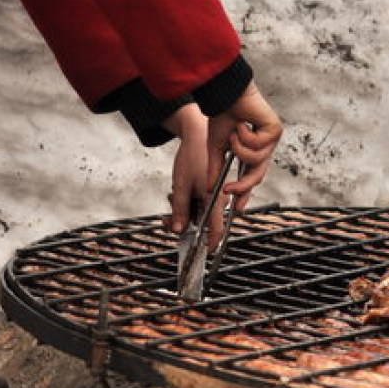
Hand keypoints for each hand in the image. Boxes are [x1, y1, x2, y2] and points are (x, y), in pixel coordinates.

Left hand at [163, 103, 208, 236]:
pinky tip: (180, 193)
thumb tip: (177, 230)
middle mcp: (220, 197)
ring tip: (172, 199)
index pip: (216, 230)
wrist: (198, 134)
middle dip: (184, 223)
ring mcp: (217, 192)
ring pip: (201, 212)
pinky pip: (202, 202)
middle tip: (168, 221)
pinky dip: (190, 202)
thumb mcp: (180, 186)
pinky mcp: (213, 186)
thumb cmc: (192, 157)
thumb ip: (179, 210)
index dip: (209, 244)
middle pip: (204, 222)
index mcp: (215, 199)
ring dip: (185, 211)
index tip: (202, 254)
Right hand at [206, 82, 281, 214]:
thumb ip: (216, 169)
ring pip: (257, 160)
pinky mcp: (275, 130)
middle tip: (228, 190)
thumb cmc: (222, 117)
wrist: (225, 96)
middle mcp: (263, 147)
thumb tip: (211, 189)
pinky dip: (245, 137)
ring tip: (234, 134)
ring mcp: (270, 139)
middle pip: (258, 175)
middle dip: (243, 185)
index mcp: (250, 151)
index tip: (238, 208)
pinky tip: (242, 124)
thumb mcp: (216, 148)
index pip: (251, 177)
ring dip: (239, 149)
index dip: (245, 193)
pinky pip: (259, 146)